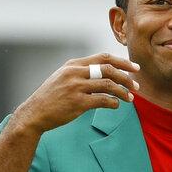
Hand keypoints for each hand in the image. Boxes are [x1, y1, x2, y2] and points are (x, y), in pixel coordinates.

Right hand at [10, 52, 139, 136]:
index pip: (103, 58)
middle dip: (126, 77)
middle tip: (136, 85)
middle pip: (109, 69)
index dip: (122, 62)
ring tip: (130, 98)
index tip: (134, 68)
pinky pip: (103, 100)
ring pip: (108, 85)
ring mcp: (76, 88)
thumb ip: (80, 73)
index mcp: (73, 65)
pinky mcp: (77, 103)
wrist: (35, 113)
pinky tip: (116, 105)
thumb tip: (103, 74)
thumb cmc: (50, 98)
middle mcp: (75, 73)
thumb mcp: (62, 78)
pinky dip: (113, 102)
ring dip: (123, 91)